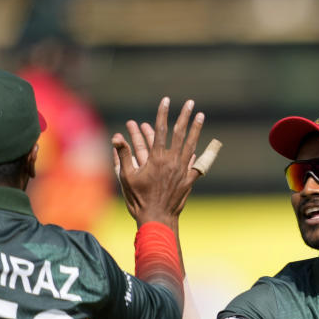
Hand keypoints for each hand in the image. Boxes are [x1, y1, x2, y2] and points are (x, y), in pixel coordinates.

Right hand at [112, 97, 204, 229]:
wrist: (156, 218)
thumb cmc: (138, 198)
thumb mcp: (126, 176)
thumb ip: (123, 155)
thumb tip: (116, 137)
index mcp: (157, 158)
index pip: (160, 130)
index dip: (162, 113)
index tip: (166, 100)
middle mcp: (172, 161)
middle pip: (180, 133)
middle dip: (185, 116)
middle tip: (190, 102)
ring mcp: (182, 170)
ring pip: (191, 145)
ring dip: (196, 129)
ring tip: (201, 116)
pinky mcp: (189, 180)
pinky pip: (196, 164)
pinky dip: (198, 153)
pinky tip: (202, 144)